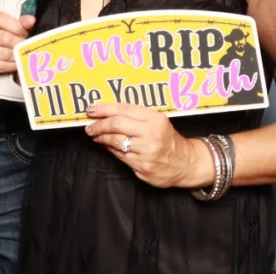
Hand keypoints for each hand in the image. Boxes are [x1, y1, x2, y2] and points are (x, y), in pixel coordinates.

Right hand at [0, 10, 35, 78]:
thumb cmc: (4, 40)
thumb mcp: (13, 27)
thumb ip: (22, 23)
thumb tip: (30, 20)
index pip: (0, 19)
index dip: (16, 27)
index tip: (23, 33)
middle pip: (4, 38)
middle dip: (19, 44)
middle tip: (25, 46)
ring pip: (5, 54)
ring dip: (17, 56)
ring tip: (21, 55)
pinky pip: (1, 66)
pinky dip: (11, 66)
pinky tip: (14, 64)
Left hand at [84, 102, 204, 187]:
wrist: (186, 163)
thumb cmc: (167, 139)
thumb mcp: (156, 121)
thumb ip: (134, 116)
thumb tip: (104, 113)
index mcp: (154, 119)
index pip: (123, 109)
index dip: (103, 108)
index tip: (90, 109)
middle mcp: (151, 134)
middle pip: (116, 125)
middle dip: (98, 125)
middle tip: (89, 126)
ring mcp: (147, 152)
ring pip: (115, 142)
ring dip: (101, 138)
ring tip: (95, 135)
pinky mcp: (143, 167)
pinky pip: (120, 156)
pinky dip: (110, 150)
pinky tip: (107, 146)